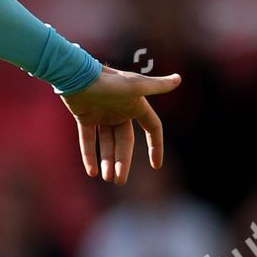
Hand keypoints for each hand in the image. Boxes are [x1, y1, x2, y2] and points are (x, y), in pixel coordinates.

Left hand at [59, 65, 180, 183]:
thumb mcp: (135, 85)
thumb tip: (179, 79)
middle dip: (123, 161)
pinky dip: (89, 155)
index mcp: (135, 105)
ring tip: (108, 178)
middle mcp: (120, 111)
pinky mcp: (84, 118)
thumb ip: (156, 86)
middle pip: (125, 142)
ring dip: (107, 161)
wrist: (76, 75)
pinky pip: (88, 141)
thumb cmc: (107, 80)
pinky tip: (91, 172)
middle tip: (120, 181)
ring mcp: (102, 116)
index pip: (152, 128)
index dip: (155, 145)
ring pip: (107, 143)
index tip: (156, 165)